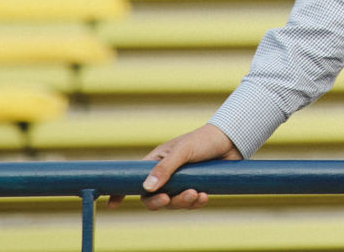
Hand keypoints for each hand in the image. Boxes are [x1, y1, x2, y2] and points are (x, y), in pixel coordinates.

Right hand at [108, 123, 239, 209]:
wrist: (232, 140)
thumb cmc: (203, 140)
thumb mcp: (183, 151)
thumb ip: (165, 169)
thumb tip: (147, 188)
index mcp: (156, 162)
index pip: (134, 179)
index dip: (121, 192)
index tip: (111, 204)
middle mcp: (166, 174)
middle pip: (153, 197)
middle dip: (161, 201)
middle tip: (169, 198)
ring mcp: (181, 182)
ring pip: (173, 203)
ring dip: (183, 201)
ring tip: (197, 193)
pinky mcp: (196, 188)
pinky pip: (189, 203)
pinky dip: (195, 202)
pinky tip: (205, 196)